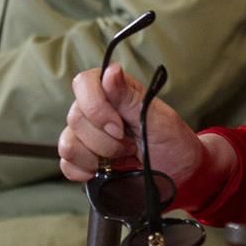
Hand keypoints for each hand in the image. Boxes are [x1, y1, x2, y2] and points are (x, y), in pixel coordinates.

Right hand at [58, 63, 209, 188]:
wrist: (178, 175)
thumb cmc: (172, 141)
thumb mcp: (157, 119)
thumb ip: (129, 97)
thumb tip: (110, 71)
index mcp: (113, 91)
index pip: (83, 84)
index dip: (96, 107)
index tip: (119, 128)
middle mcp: (94, 109)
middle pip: (75, 118)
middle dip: (106, 140)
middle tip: (131, 145)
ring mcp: (86, 135)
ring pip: (68, 143)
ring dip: (98, 157)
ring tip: (121, 156)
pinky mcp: (83, 159)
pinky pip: (66, 164)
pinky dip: (85, 171)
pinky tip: (105, 170)